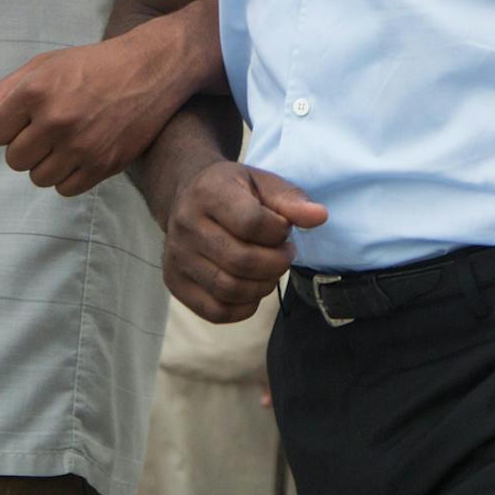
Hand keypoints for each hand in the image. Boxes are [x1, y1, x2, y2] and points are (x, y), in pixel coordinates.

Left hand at [0, 25, 192, 196]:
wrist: (150, 68)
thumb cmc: (93, 65)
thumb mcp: (46, 65)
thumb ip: (6, 92)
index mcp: (36, 91)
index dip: (10, 126)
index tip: (30, 117)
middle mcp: (55, 119)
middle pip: (14, 159)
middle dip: (27, 147)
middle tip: (50, 130)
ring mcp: (80, 145)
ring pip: (38, 177)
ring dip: (48, 163)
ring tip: (67, 141)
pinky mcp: (103, 164)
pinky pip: (65, 189)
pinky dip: (69, 176)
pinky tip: (82, 153)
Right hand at [164, 160, 327, 322]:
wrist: (187, 195)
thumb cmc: (233, 189)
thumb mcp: (262, 182)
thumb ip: (291, 200)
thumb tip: (320, 217)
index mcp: (209, 193)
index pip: (252, 223)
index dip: (279, 232)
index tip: (284, 229)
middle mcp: (186, 225)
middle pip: (242, 261)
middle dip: (276, 263)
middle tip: (285, 254)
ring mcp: (176, 257)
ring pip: (229, 289)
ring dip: (264, 286)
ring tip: (271, 270)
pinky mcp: (174, 282)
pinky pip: (215, 311)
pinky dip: (244, 307)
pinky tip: (254, 288)